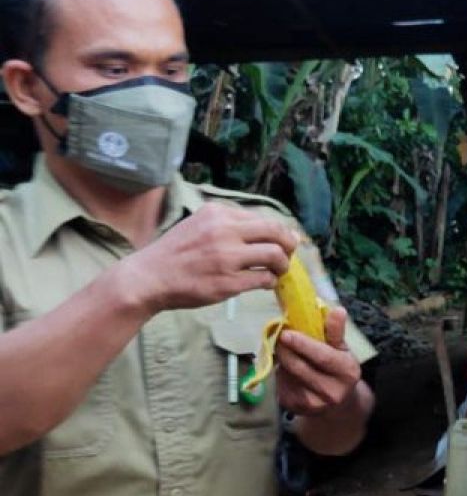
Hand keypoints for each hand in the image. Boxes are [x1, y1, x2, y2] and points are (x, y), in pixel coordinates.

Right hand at [122, 204, 297, 312]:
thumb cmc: (176, 253)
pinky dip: (270, 280)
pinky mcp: (228, 281)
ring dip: (283, 265)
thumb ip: (230, 224)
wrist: (149, 277)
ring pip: (275, 255)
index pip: (264, 219)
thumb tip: (272, 230)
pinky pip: (264, 278)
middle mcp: (224, 231)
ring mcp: (227, 257)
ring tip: (278, 271)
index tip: (283, 241)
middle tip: (288, 255)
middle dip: (289, 244)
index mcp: (218, 214)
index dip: (279, 232)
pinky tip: (263, 282)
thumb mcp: (200, 224)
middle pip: (276, 232)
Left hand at [275, 306, 361, 414]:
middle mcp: (332, 391)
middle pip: (300, 367)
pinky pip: (280, 385)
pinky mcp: (296, 409)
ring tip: (286, 352)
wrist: (339, 403)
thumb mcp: (342, 350)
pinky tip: (286, 369)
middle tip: (279, 337)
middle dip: (286, 350)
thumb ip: (336, 331)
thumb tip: (338, 310)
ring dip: (282, 360)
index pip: (322, 356)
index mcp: (347, 372)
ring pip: (287, 375)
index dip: (303, 344)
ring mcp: (313, 403)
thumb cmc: (339, 369)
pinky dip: (279, 373)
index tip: (286, 332)